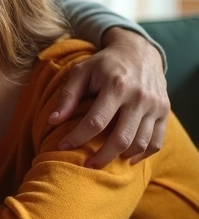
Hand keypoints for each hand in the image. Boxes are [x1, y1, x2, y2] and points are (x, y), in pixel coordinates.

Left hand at [50, 28, 169, 167]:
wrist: (139, 51)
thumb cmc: (104, 64)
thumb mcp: (81, 71)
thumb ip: (67, 96)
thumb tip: (53, 122)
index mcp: (116, 86)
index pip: (95, 122)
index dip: (77, 137)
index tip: (62, 146)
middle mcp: (139, 98)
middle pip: (121, 139)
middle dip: (101, 157)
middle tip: (85, 166)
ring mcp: (155, 106)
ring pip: (140, 144)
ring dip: (120, 158)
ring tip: (102, 161)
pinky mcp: (164, 112)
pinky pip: (156, 142)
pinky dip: (142, 155)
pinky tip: (126, 158)